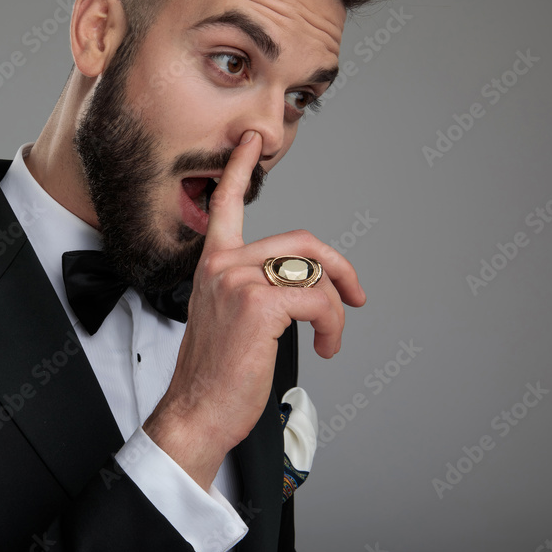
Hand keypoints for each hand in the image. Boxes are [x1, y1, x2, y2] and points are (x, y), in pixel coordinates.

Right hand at [144, 131, 366, 489]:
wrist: (197, 410)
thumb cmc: (213, 374)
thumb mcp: (226, 319)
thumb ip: (250, 290)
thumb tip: (298, 289)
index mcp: (213, 264)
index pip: (226, 205)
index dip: (239, 169)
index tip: (251, 141)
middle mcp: (223, 264)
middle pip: (302, 242)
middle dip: (339, 269)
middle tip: (354, 295)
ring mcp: (239, 280)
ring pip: (315, 275)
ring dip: (334, 311)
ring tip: (327, 339)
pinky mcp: (260, 303)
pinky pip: (320, 300)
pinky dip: (333, 326)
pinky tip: (324, 348)